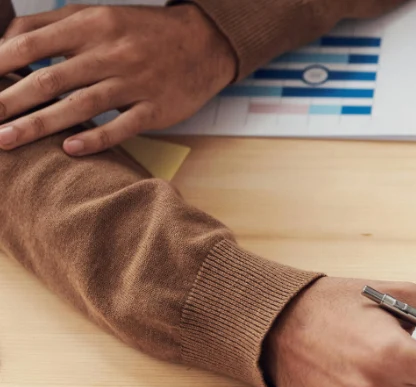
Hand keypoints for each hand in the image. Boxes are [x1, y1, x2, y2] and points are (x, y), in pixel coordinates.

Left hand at [0, 3, 235, 154]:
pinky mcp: (156, 108)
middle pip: (50, 79)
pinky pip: (121, 127)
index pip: (31, 44)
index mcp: (91, 25)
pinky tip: (70, 150)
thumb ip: (50, 25)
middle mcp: (111, 53)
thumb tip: (4, 44)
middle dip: (9, 102)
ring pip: (79, 106)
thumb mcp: (97, 15)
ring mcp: (135, 82)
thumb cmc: (142, 31)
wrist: (204, 43)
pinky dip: (95, 139)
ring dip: (39, 125)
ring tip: (6, 141)